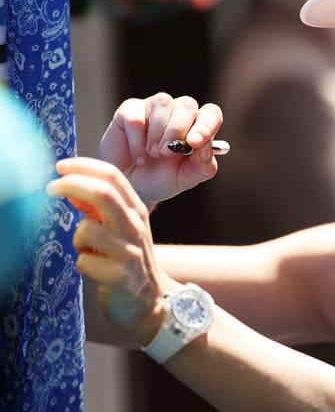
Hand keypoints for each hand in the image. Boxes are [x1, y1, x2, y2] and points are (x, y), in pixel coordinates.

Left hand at [47, 157, 176, 343]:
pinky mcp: (120, 276)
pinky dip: (83, 263)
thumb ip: (100, 207)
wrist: (151, 300)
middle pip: (103, 193)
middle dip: (72, 184)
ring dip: (78, 239)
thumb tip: (70, 185)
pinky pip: (84, 261)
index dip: (84, 166)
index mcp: (136, 210)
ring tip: (87, 249)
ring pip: (87, 230)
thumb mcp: (121, 227)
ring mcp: (129, 251)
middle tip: (51, 188)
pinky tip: (95, 269)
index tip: (60, 166)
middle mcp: (136, 226)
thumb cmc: (129, 259)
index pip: (113, 176)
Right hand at [100, 93, 222, 206]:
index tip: (195, 142)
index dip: (206, 124)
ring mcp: (153, 107)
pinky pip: (136, 117)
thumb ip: (202, 166)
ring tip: (153, 154)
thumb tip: (206, 147)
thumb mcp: (185, 178)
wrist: (129, 188)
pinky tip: (139, 156)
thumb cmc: (161, 178)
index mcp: (197, 125)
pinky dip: (137, 142)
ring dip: (157, 134)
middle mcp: (178, 112)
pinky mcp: (130, 110)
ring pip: (162, 103)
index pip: (211, 113)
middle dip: (177, 132)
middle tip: (167, 154)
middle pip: (188, 105)